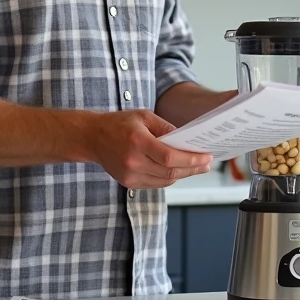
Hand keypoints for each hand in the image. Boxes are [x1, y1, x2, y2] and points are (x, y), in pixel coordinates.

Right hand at [85, 109, 212, 188]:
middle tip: (207, 164)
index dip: (191, 160)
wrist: (93, 137)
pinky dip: (169, 177)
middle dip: (193, 168)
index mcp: (137, 141)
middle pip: (170, 171)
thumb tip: (186, 139)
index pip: (169, 157)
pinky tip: (178, 169)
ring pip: (165, 180)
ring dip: (183, 174)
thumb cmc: (119, 123)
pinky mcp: (129, 183)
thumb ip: (166, 128)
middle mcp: (133, 161)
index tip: (206, 158)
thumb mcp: (144, 116)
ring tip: (196, 167)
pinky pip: (156, 183)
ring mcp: (130, 175)